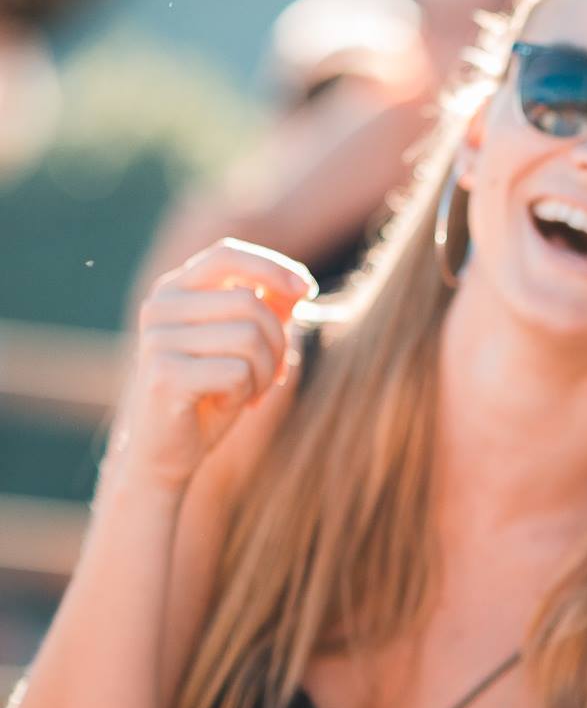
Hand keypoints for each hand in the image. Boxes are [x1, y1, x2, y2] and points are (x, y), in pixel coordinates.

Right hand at [113, 238, 313, 490]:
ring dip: (264, 371)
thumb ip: (268, 311)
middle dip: (278, 341)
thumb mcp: (244, 346)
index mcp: (174, 291)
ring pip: (248, 336)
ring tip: (248, 390)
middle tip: (272, 373)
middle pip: (250, 302)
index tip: (308, 290)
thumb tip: (300, 287)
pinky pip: (237, 370)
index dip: (273, 267)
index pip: (227, 254)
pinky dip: (247, 391)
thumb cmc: (210, 394)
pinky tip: (228, 404)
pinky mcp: (164, 375)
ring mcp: (157, 340)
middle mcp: (159, 307)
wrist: (165, 453)